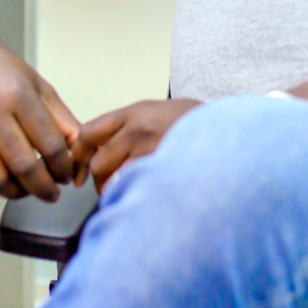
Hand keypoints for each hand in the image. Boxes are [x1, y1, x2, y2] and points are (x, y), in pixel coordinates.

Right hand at [0, 27, 79, 201]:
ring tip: (26, 189)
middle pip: (23, 167)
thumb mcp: (36, 84)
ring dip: (16, 192)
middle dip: (44, 188)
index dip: (63, 167)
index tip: (67, 175)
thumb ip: (60, 118)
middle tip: (52, 193)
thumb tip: (80, 151)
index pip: (50, 144)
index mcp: (18, 95)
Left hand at [73, 98, 199, 190]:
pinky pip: (133, 191)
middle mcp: (138, 131)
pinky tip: (142, 196)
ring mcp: (149, 152)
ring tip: (129, 192)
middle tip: (109, 184)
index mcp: (135, 113)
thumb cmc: (196, 123)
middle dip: (100, 179)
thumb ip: (132, 125)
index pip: (89, 132)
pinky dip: (132, 197)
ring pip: (112, 181)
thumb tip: (106, 145)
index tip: (81, 166)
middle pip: (97, 163)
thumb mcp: (160, 110)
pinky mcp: (160, 172)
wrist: (227, 131)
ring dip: (115, 191)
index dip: (80, 153)